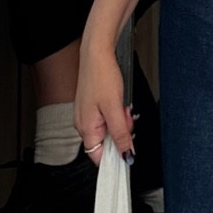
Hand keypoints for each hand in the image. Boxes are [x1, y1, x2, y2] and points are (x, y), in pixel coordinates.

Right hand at [74, 41, 134, 164]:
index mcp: (86, 128)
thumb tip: (126, 155)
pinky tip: (120, 103)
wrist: (97, 53)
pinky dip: (117, 114)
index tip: (128, 157)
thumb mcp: (115, 109)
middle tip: (127, 118)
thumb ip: (121, 134)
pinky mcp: (94, 107)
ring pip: (110, 130)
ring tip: (123, 107)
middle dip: (121, 133)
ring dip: (121, 122)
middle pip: (107, 143)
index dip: (114, 159)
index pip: (98, 157)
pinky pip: (109, 119)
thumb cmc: (102, 76)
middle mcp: (84, 124)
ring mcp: (88, 115)